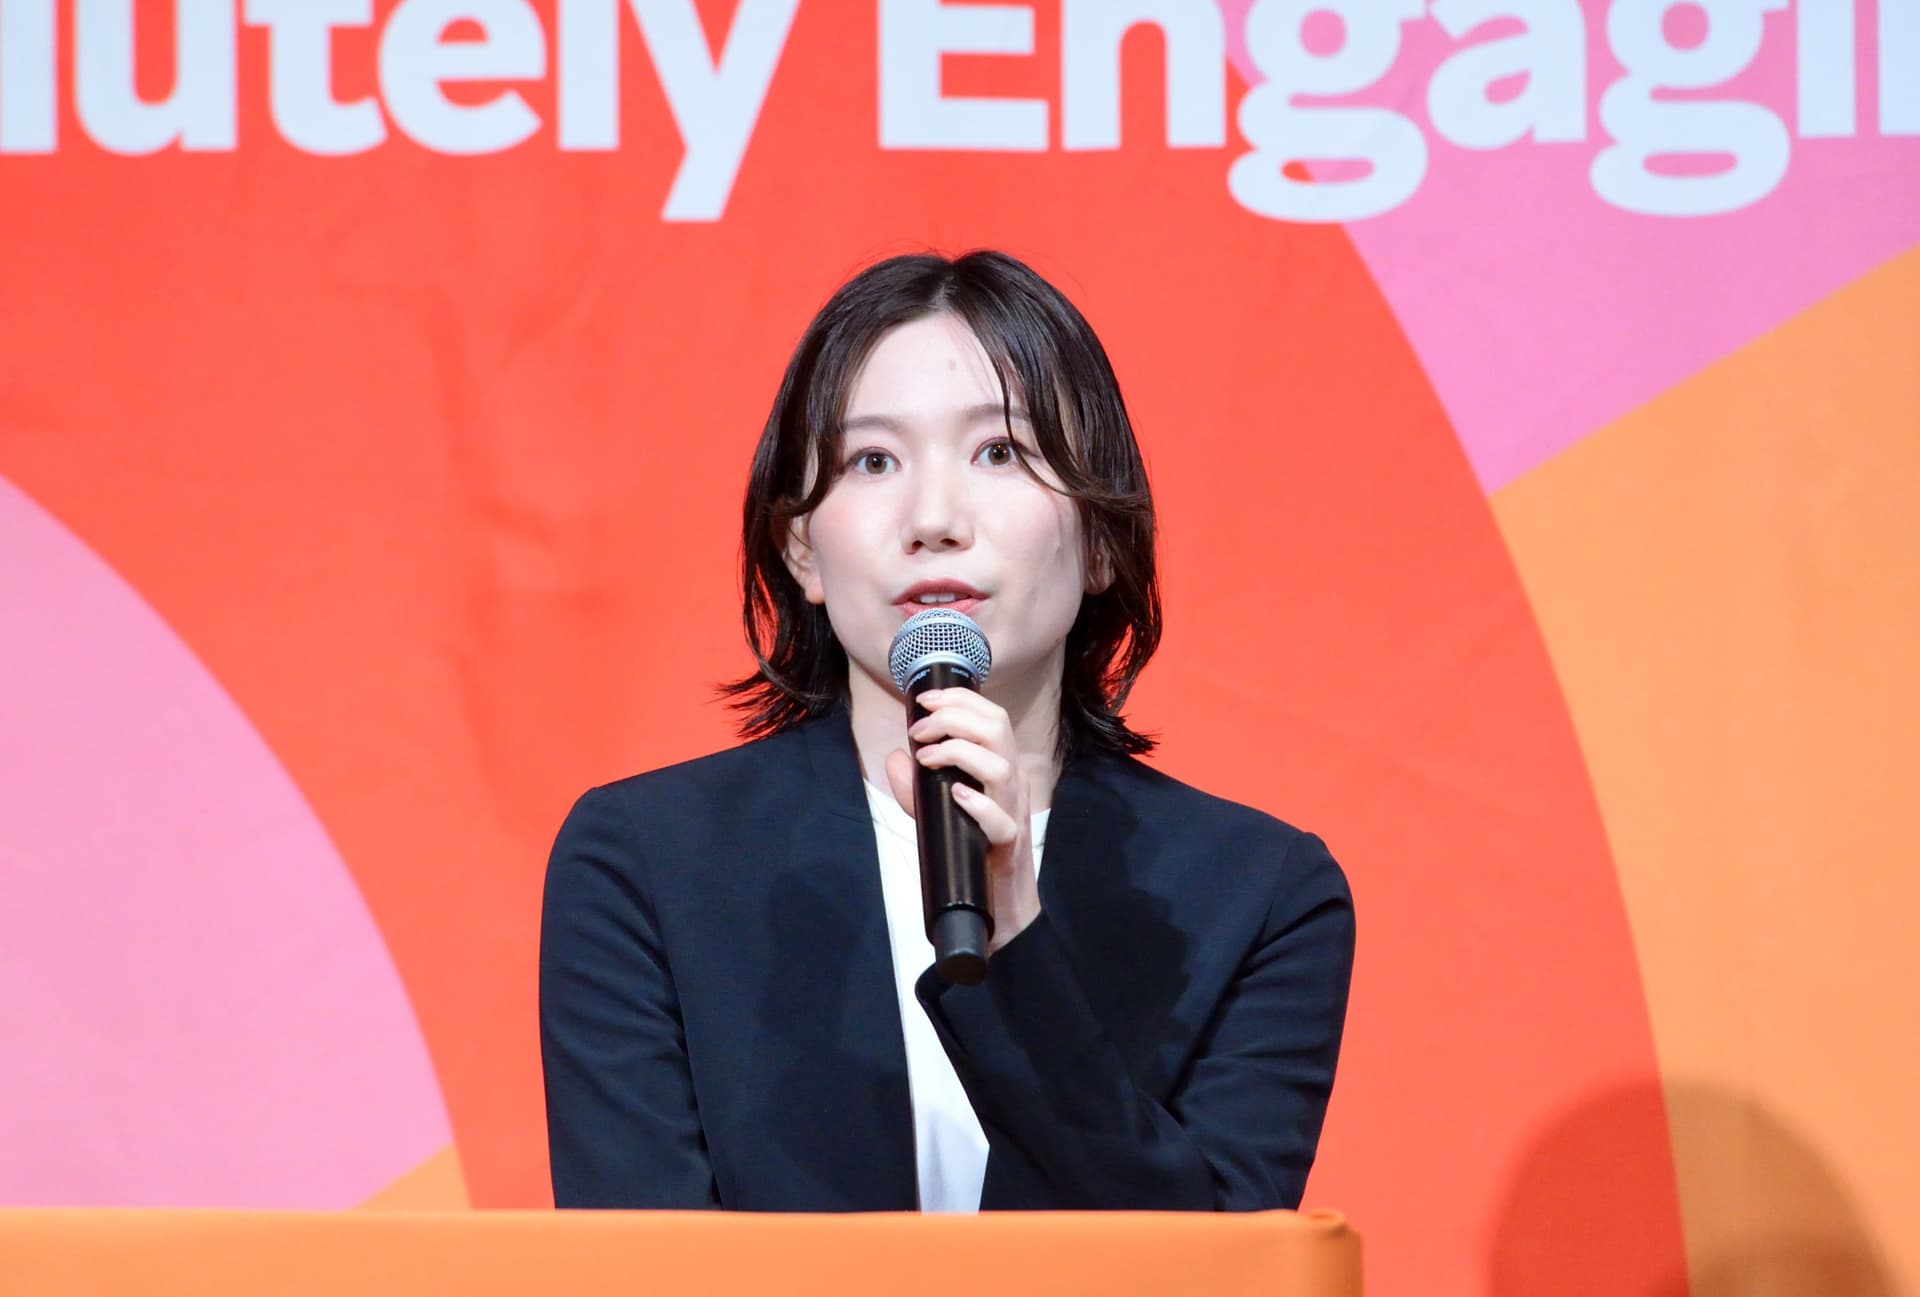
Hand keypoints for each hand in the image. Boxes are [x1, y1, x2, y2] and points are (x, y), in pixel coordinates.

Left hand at [884, 688, 1041, 954]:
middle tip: (918, 730)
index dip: (958, 699)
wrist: (995, 904)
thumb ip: (914, 785)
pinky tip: (955, 794)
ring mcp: (1013, 811)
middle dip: (953, 717)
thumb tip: (894, 758)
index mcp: (999, 765)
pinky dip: (978, 803)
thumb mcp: (935, 811)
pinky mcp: (1008, 843)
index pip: (990, 715)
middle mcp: (1011, 782)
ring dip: (959, 752)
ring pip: (1001, 766)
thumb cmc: (968, 849)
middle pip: (998, 728)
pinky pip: (1001, 820)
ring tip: (927, 757)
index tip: (923, 699)